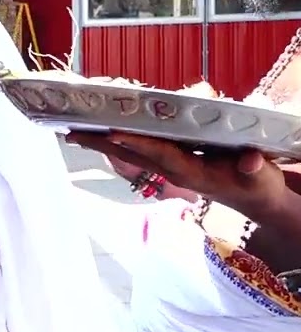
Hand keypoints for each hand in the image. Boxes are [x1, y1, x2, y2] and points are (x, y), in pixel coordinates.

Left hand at [66, 131, 285, 215]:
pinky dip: (118, 142)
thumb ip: (254, 167)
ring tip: (72, 132)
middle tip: (70, 132)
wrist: (254, 198)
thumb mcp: (261, 176)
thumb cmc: (257, 185)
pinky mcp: (169, 164)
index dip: (137, 143)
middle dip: (101, 144)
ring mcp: (168, 167)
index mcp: (190, 170)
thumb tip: (249, 161)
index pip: (159, 153)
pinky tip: (100, 135)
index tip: (112, 132)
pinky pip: (137, 151)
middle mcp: (172, 169)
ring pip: (129, 153)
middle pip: (131, 154)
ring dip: (101, 144)